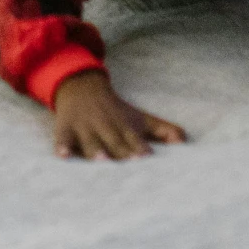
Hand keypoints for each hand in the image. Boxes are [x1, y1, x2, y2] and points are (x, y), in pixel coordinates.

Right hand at [51, 69, 185, 159]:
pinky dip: (62, 147)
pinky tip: (63, 157)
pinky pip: (63, 139)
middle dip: (121, 151)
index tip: (147, 157)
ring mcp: (85, 127)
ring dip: (95, 150)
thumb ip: (162, 130)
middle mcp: (105, 126)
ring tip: (101, 160)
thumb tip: (185, 141)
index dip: (140, 147)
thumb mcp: (139, 117)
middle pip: (113, 141)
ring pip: (90, 141)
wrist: (81, 86)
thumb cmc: (115, 110)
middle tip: (129, 163)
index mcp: (124, 125)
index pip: (134, 138)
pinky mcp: (66, 128)